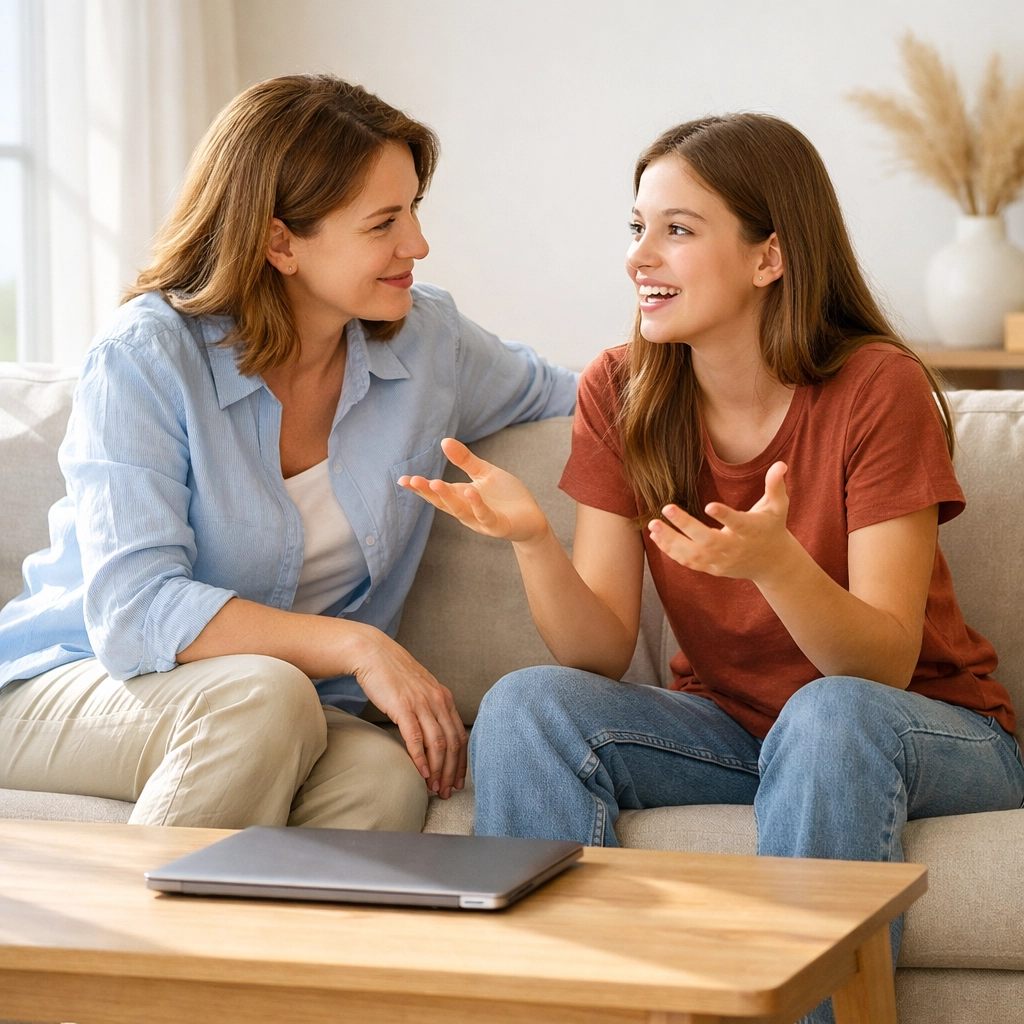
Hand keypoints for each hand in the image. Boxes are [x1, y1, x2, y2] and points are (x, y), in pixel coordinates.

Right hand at [346, 626, 466, 798]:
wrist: (373, 654)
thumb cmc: (394, 675)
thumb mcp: (420, 690)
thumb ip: (430, 708)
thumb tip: (434, 734)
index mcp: (444, 698)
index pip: (461, 735)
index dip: (462, 762)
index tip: (459, 780)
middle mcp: (438, 701)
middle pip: (453, 743)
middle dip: (452, 772)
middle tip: (448, 791)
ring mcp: (421, 704)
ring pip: (438, 743)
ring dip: (438, 770)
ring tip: (435, 788)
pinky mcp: (403, 707)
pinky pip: (416, 737)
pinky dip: (421, 758)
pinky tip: (421, 773)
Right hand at [398, 437, 549, 544]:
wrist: (531, 518)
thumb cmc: (505, 496)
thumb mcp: (484, 473)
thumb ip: (465, 460)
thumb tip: (444, 441)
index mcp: (461, 497)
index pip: (436, 492)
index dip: (419, 487)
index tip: (402, 480)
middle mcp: (466, 511)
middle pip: (443, 502)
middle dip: (427, 491)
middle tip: (412, 480)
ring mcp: (480, 520)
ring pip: (460, 510)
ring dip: (447, 497)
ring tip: (435, 483)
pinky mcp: (498, 526)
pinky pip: (485, 515)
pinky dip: (477, 505)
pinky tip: (470, 492)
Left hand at [647, 461, 794, 582]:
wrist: (772, 563)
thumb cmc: (771, 528)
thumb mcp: (778, 507)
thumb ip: (776, 486)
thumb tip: (780, 464)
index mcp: (752, 530)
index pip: (738, 523)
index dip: (725, 516)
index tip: (709, 505)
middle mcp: (735, 548)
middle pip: (709, 541)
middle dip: (687, 526)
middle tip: (667, 508)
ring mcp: (722, 561)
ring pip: (694, 555)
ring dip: (671, 541)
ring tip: (653, 525)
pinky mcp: (712, 569)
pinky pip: (689, 562)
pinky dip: (671, 551)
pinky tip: (656, 537)